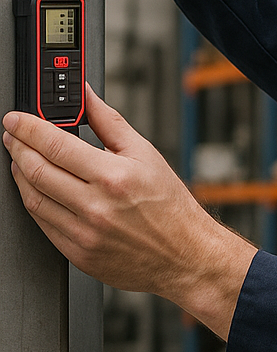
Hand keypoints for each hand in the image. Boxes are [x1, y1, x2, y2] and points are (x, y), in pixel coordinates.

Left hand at [3, 85, 255, 339]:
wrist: (184, 253)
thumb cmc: (170, 205)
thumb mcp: (146, 154)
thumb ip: (109, 122)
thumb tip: (87, 97)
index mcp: (114, 176)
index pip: (56, 145)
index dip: (28, 128)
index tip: (15, 120)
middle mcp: (96, 205)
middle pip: (37, 171)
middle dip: (17, 148)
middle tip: (13, 136)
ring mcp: (84, 232)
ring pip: (33, 198)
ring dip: (19, 175)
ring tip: (20, 159)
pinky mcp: (77, 253)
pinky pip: (42, 224)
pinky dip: (33, 202)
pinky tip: (37, 190)